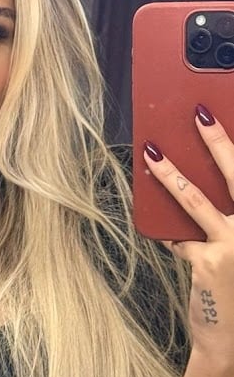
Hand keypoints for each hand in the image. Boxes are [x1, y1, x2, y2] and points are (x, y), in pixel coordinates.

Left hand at [144, 106, 233, 366]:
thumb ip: (229, 221)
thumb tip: (208, 186)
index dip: (232, 146)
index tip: (217, 117)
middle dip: (218, 141)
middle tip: (200, 114)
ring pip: (197, 200)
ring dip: (171, 173)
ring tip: (152, 152)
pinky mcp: (209, 262)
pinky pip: (177, 236)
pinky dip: (163, 227)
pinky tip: (151, 216)